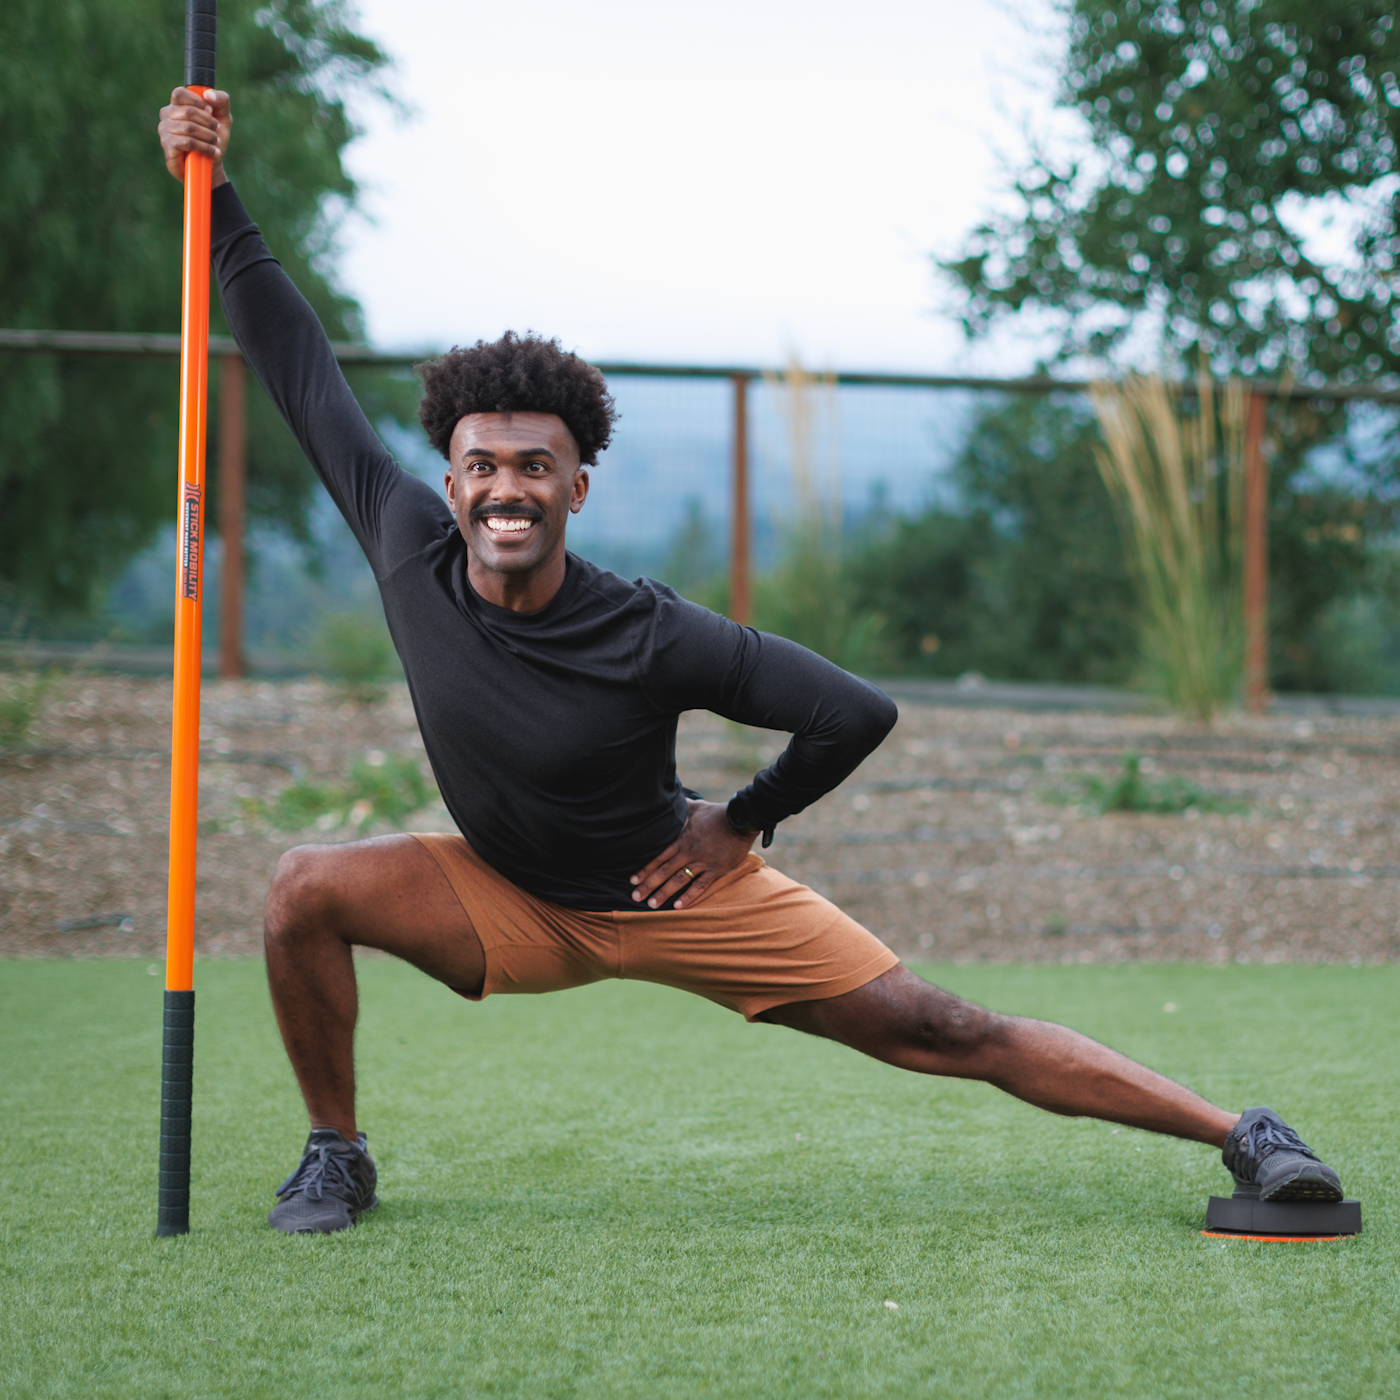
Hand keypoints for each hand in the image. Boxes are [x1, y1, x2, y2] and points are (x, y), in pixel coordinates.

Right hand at [158, 87, 230, 186]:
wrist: (211, 166)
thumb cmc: (214, 139)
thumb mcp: (223, 119)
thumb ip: (221, 101)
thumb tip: (208, 94)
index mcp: (177, 105)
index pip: (179, 94)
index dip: (197, 102)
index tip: (211, 112)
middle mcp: (167, 115)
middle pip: (188, 111)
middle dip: (208, 123)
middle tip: (217, 132)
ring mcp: (164, 130)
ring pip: (189, 128)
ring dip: (208, 136)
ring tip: (216, 143)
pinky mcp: (168, 146)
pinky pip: (188, 142)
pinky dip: (205, 147)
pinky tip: (213, 152)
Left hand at [631, 799, 756, 909]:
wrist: (741, 819)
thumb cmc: (717, 813)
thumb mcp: (695, 807)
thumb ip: (680, 808)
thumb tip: (670, 800)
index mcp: (682, 839)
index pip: (659, 856)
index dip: (645, 869)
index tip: (633, 880)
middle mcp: (689, 852)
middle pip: (665, 871)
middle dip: (649, 884)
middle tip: (635, 897)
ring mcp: (703, 861)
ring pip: (679, 880)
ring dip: (664, 893)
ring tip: (652, 905)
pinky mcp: (716, 868)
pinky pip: (701, 885)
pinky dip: (689, 896)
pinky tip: (678, 906)